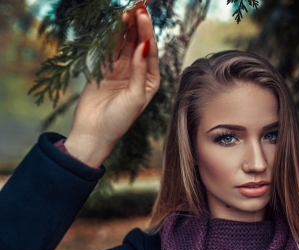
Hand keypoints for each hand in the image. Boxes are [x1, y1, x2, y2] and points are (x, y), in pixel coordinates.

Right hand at [65, 4, 159, 167]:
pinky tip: (114, 25)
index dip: (147, 32)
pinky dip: (111, 38)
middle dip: (138, 26)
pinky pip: (109, 51)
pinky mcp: (104, 71)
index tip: (143, 15)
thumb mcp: (135, 96)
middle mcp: (138, 73)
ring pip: (124, 45)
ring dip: (125, 29)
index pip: (151, 51)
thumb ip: (139, 70)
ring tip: (126, 12)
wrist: (94, 133)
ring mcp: (121, 71)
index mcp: (151, 80)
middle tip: (136, 7)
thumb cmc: (119, 120)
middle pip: (139, 44)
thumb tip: (144, 45)